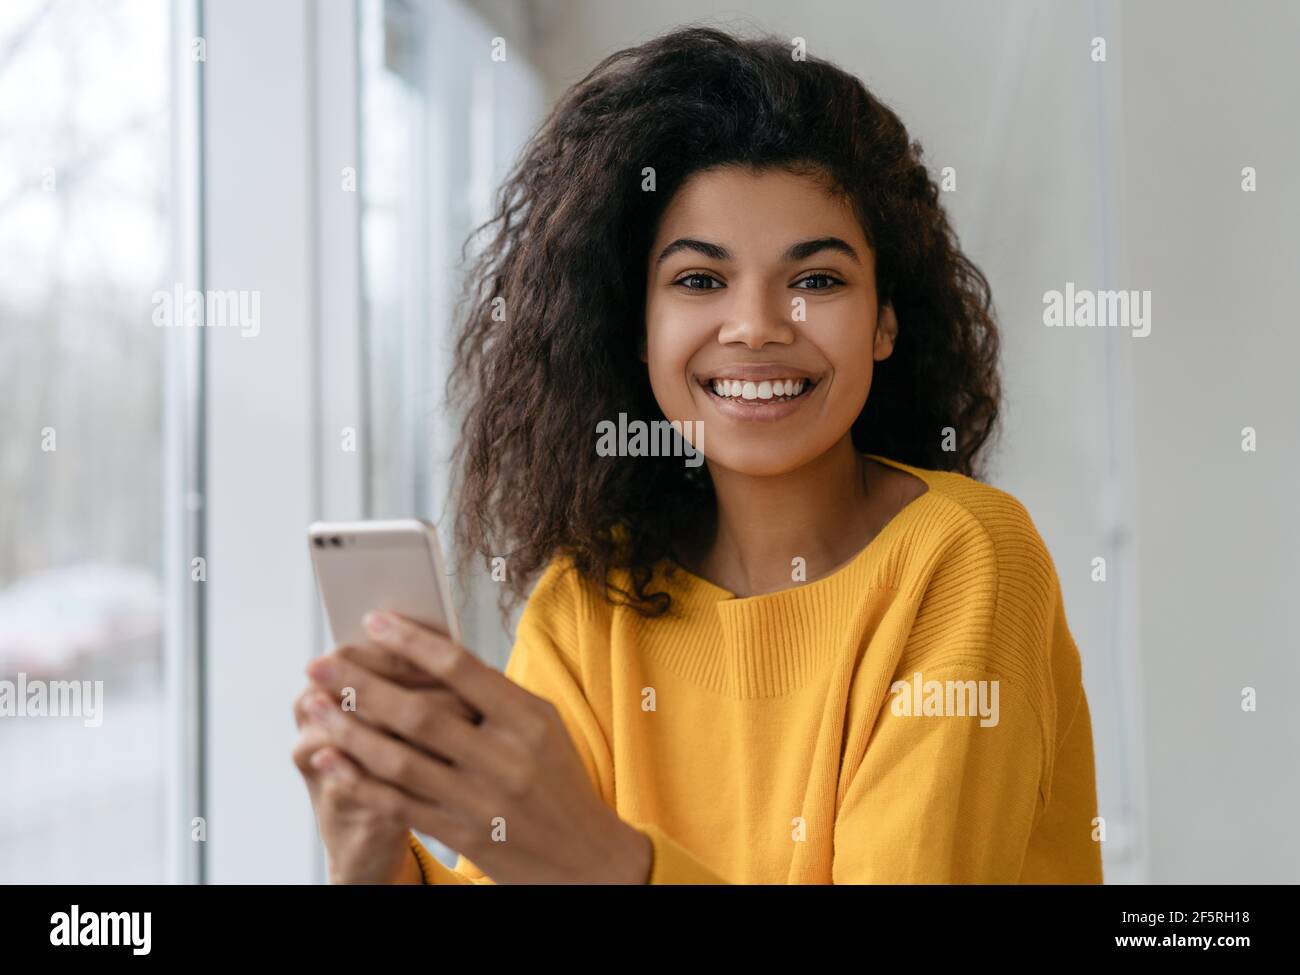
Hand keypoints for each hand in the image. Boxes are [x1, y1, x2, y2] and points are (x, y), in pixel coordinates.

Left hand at [303, 611, 652, 883]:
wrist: (584, 859)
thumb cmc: (558, 781)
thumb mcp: (543, 726)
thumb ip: (494, 695)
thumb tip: (430, 654)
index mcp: (528, 719)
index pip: (461, 669)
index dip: (412, 643)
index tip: (374, 622)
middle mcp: (504, 758)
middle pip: (419, 714)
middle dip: (362, 685)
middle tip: (321, 663)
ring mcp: (481, 801)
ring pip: (399, 760)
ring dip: (348, 730)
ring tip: (314, 704)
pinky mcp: (461, 836)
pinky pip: (398, 803)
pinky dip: (358, 780)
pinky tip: (330, 757)